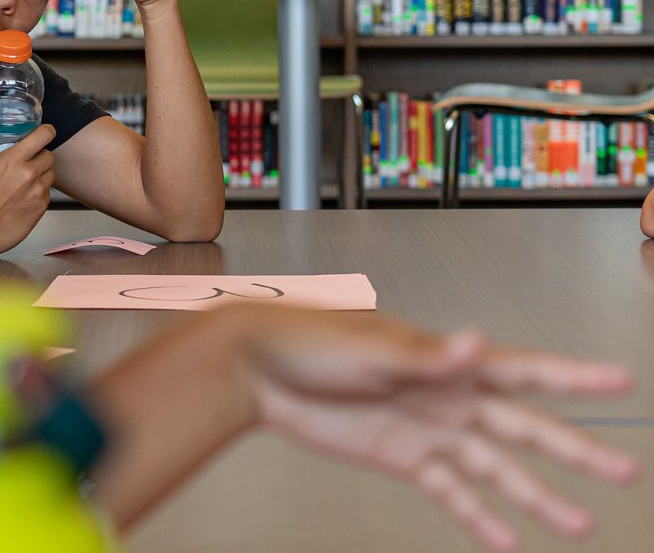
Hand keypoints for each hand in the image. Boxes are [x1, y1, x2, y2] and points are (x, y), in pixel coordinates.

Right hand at [0, 110, 55, 255]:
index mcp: (13, 160)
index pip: (44, 135)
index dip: (46, 131)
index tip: (42, 132)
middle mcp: (30, 175)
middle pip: (49, 155)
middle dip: (40, 154)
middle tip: (27, 159)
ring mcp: (37, 193)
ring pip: (50, 175)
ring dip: (41, 173)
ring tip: (25, 178)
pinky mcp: (40, 209)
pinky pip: (46, 194)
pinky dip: (39, 192)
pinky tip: (24, 195)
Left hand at [235, 306, 637, 551]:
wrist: (256, 368)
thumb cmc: (308, 340)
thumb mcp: (368, 348)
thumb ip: (424, 355)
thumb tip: (474, 341)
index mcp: (445, 358)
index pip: (522, 368)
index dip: (574, 375)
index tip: (620, 378)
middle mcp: (446, 394)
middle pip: (522, 426)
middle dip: (574, 449)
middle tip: (623, 471)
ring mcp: (427, 428)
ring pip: (494, 467)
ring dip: (534, 496)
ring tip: (578, 524)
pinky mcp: (402, 457)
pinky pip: (450, 491)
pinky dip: (478, 516)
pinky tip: (507, 540)